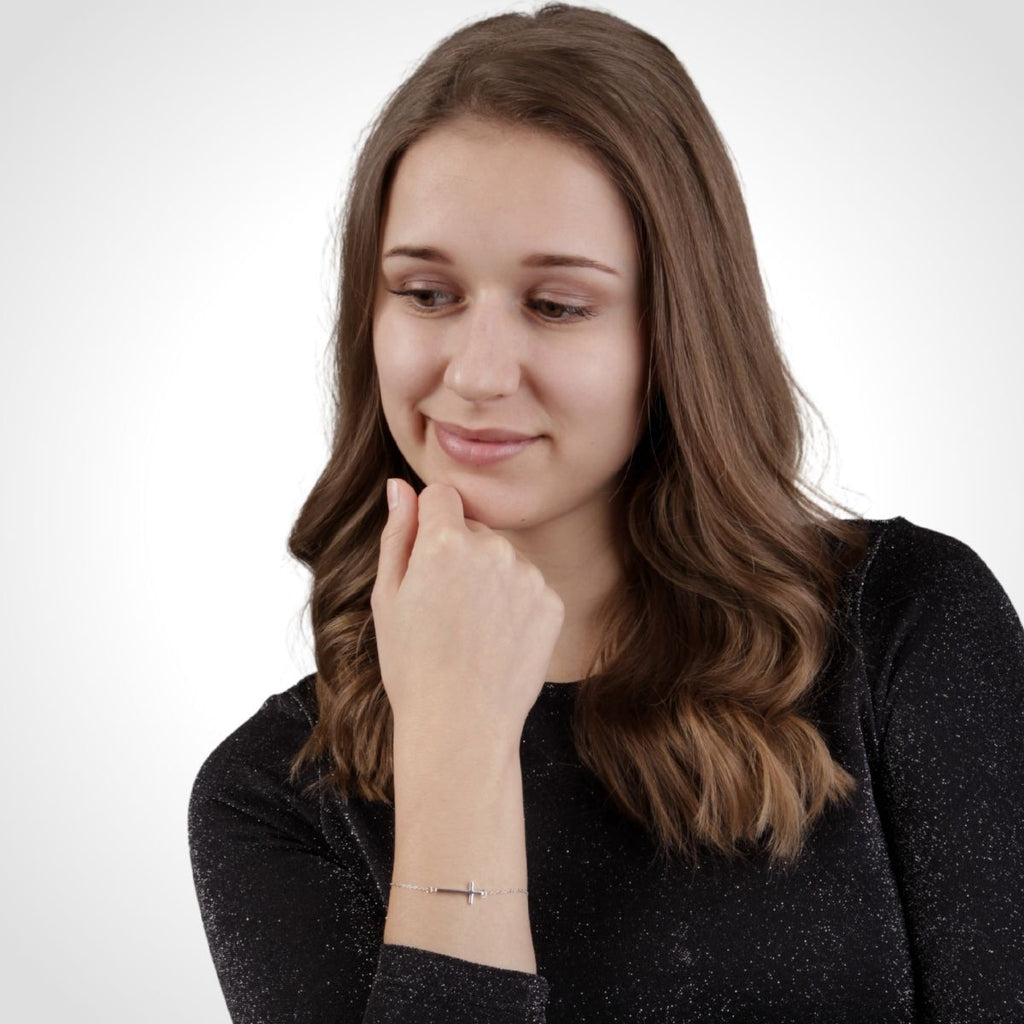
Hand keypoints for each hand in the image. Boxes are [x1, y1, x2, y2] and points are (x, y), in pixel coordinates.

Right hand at [371, 479, 564, 755]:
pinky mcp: (552, 602)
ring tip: (470, 631)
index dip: (428, 523)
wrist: (461, 726)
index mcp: (444, 542)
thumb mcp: (388, 597)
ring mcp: (528, 576)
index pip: (441, 495)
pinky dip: (514, 606)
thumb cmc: (413, 665)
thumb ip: (397, 533)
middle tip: (442, 610)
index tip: (424, 559)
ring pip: (502, 558)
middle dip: (458, 554)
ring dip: (488, 579)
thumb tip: (399, 486)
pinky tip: (496, 641)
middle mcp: (493, 548)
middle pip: (473, 529)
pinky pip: (528, 586)